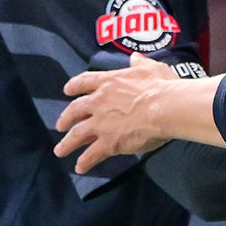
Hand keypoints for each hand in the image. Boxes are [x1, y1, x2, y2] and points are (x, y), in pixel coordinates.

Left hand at [55, 53, 178, 173]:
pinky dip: (85, 162)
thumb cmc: (161, 86)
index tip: (67, 90)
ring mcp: (101, 123)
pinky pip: (93, 154)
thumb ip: (140, 64)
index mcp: (109, 83)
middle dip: (66, 118)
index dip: (74, 86)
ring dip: (67, 143)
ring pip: (78, 134)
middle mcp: (99, 102)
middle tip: (60, 125)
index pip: (85, 82)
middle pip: (75, 110)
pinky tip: (80, 168)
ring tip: (60, 150)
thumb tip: (135, 57)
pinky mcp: (109, 142)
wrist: (165, 108)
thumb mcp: (152, 68)